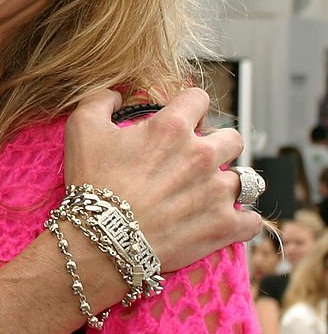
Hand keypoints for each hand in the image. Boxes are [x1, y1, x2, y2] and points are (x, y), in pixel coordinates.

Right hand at [64, 87, 260, 273]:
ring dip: (229, 183)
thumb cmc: (92, 183)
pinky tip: (227, 220)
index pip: (199, 98)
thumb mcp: (82, 128)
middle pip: (232, 137)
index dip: (188, 105)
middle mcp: (202, 155)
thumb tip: (114, 95)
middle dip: (217, 143)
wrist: (101, 239)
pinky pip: (252, 220)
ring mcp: (217, 192)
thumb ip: (99, 99)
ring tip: (209, 192)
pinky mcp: (223, 226)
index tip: (180, 118)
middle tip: (195, 158)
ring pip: (246, 179)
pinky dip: (242, 221)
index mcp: (172, 127)